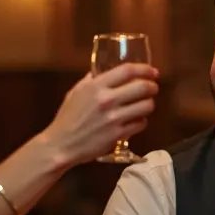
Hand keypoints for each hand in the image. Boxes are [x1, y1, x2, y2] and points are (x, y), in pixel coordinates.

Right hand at [40, 64, 159, 165]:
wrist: (61, 144)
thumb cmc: (67, 118)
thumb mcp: (75, 92)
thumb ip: (91, 80)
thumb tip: (102, 70)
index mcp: (96, 86)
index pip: (127, 70)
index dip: (144, 69)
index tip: (152, 72)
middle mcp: (107, 100)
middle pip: (142, 87)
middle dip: (152, 87)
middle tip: (153, 88)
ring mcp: (114, 118)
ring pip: (146, 106)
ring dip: (149, 104)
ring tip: (145, 105)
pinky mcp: (118, 134)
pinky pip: (141, 124)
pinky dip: (141, 121)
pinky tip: (136, 120)